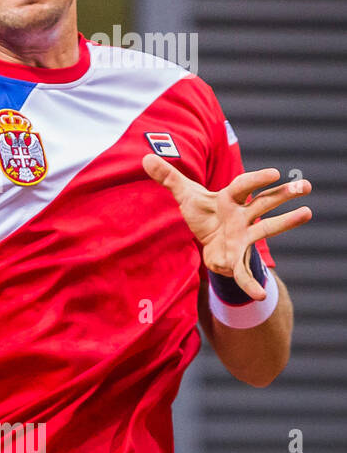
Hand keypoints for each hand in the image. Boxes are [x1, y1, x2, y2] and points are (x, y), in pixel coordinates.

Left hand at [142, 154, 312, 298]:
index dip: (257, 179)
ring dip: (287, 222)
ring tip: (307, 213)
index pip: (243, 186)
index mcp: (229, 199)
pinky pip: (245, 272)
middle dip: (283, 195)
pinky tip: (259, 295)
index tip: (275, 173)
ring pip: (268, 229)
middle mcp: (242, 216)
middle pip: (265, 203)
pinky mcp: (238, 259)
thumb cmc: (204, 215)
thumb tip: (144, 158)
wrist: (210, 243)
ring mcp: (244, 236)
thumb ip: (168, 178)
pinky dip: (251, 284)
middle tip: (306, 186)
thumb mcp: (185, 196)